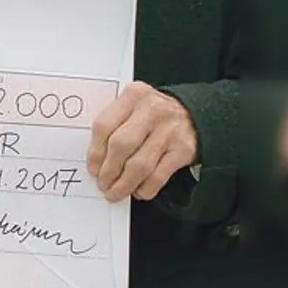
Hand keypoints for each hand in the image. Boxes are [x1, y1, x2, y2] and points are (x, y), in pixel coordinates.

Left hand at [87, 81, 198, 201]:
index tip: (93, 168)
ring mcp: (169, 130)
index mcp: (133, 95)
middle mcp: (151, 110)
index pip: (104, 126)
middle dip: (108, 171)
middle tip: (103, 184)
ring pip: (139, 165)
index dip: (95, 152)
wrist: (195, 115)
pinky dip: (145, 188)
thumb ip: (114, 124)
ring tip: (116, 192)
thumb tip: (95, 159)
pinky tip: (138, 191)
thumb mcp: (134, 107)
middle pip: (120, 146)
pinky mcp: (183, 149)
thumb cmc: (155, 114)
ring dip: (124, 184)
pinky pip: (158, 176)